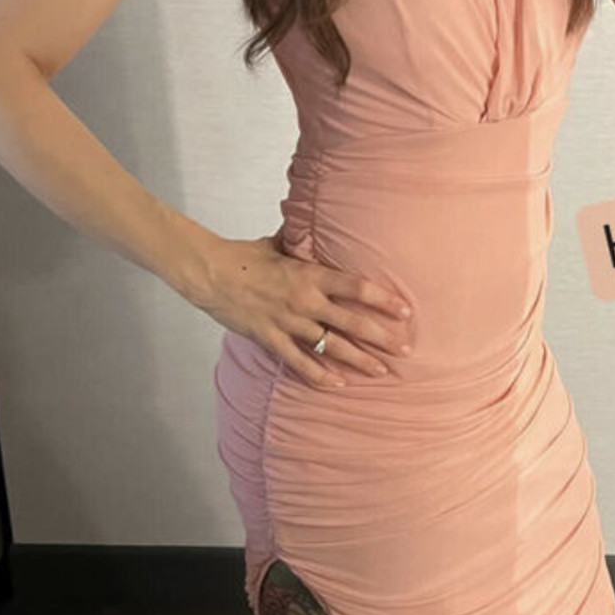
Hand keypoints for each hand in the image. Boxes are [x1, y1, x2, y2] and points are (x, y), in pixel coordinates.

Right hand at [200, 234, 412, 389]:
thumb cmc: (244, 256)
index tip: (405, 311)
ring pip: (330, 346)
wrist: (208, 272)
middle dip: (381, 337)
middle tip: (404, 349)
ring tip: (380, 371)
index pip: (356, 287)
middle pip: (351, 322)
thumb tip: (313, 230)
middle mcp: (304, 300)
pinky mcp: (270, 338)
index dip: (383, 300)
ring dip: (357, 360)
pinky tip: (338, 384)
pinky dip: (318, 375)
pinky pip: (298, 362)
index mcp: (310, 274)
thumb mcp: (278, 245)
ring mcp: (288, 322)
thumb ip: (300, 244)